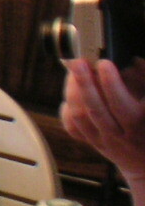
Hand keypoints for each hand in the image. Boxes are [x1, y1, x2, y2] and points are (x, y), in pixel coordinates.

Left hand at [62, 57, 144, 183]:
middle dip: (86, 83)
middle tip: (79, 62)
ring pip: (81, 117)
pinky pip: (74, 128)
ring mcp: (105, 141)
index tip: (104, 63)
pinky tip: (71, 95)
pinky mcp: (94, 143)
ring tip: (74, 70)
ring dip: (74, 91)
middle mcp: (122, 135)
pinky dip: (68, 110)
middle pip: (97, 110)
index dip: (111, 84)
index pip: (122, 104)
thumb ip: (141, 83)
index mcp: (140, 124)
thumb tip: (132, 63)